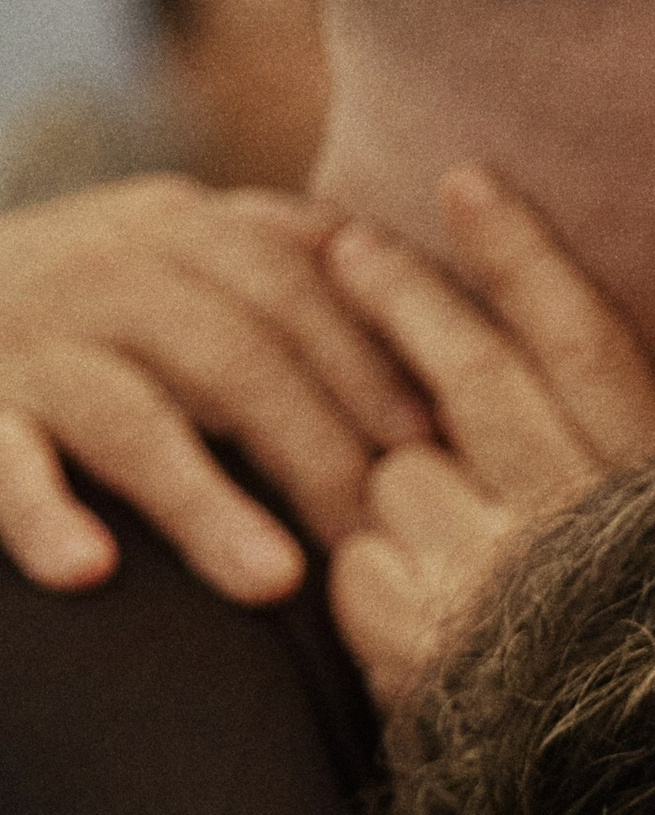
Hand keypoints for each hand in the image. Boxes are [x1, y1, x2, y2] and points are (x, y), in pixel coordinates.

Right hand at [0, 175, 432, 602]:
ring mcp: (26, 339)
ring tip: (275, 583)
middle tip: (389, 552)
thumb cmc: (93, 320)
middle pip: (235, 348)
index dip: (381, 364)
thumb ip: (297, 295)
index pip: (301, 279)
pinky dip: (38, 512)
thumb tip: (452, 387)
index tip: (450, 453)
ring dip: (204, 500)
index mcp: (182, 231)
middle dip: (322, 449)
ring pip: (128, 411)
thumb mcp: (192, 274)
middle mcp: (105, 268)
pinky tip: (87, 570)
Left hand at [325, 166, 654, 706]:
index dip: (520, 254)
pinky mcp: (431, 648)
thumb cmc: (650, 700)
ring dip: (392, 493)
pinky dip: (367, 583)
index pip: (584, 342)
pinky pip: (359, 567)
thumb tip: (491, 377)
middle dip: (400, 297)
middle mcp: (590, 526)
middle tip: (340, 246)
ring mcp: (506, 583)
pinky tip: (405, 625)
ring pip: (400, 471)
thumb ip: (599, 478)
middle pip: (472, 371)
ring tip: (421, 535)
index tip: (459, 180)